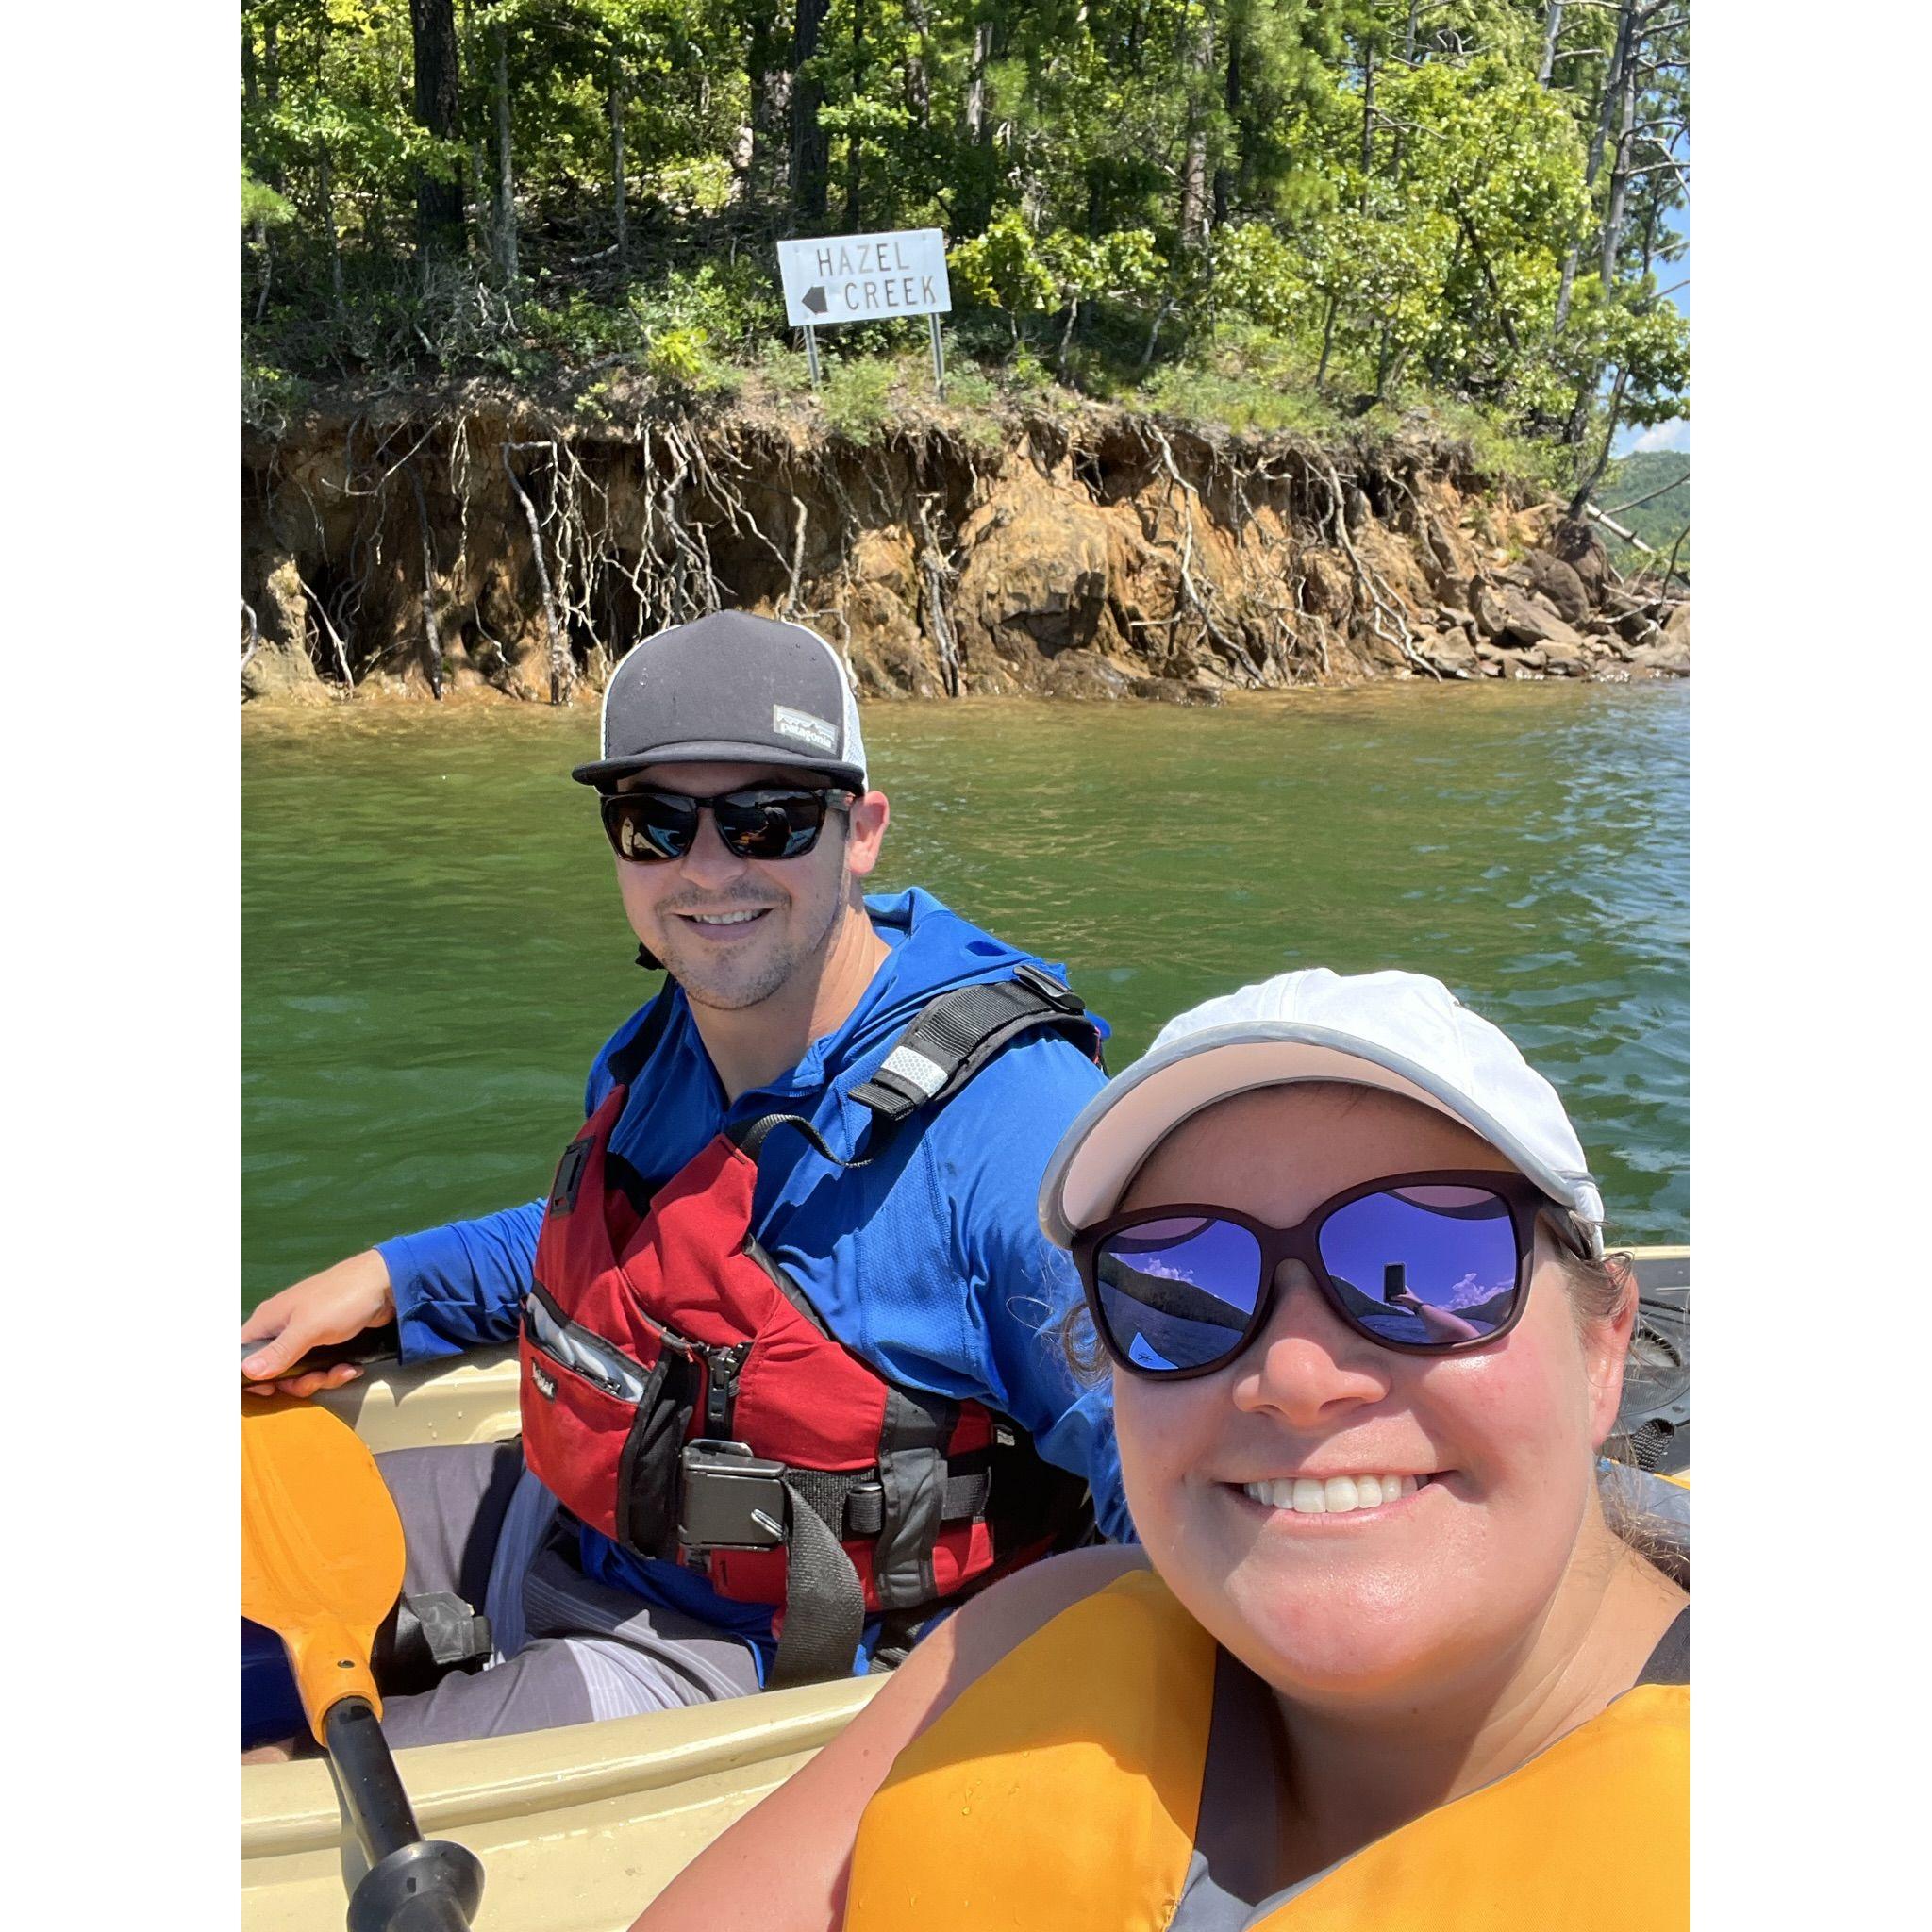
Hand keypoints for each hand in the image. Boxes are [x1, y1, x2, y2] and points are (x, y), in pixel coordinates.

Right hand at [240, 1250, 394, 1397]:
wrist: (388, 1284)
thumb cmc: (343, 1298)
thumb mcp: (309, 1328)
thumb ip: (279, 1352)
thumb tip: (246, 1372)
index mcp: (269, 1321)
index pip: (242, 1354)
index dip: (250, 1377)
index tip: (270, 1389)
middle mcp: (283, 1328)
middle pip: (274, 1371)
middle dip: (297, 1382)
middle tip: (316, 1380)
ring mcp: (306, 1334)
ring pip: (300, 1372)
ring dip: (321, 1378)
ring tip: (341, 1371)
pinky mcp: (328, 1340)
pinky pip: (322, 1366)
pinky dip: (336, 1371)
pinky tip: (352, 1367)